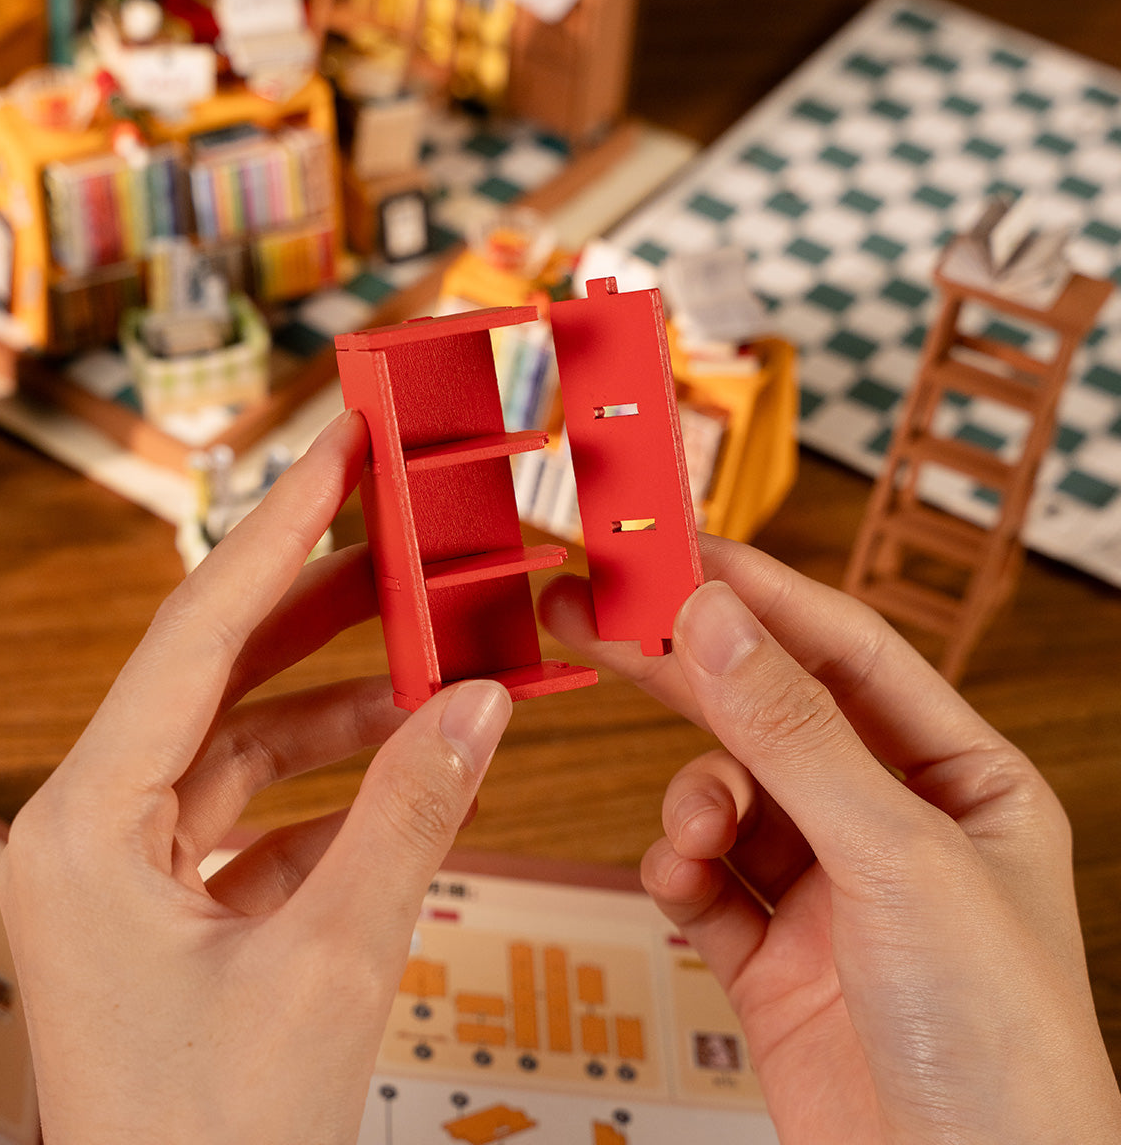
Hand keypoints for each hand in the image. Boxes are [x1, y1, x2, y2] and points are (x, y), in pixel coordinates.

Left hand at [0, 411, 511, 1144]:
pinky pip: (266, 810)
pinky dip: (340, 784)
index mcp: (84, 828)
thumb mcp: (332, 965)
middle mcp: (92, 831)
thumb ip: (411, 816)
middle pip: (217, 673)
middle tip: (390, 525)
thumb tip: (478, 703)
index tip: (336, 452)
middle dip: (315, 599)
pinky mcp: (180, 906)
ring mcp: (135, 870)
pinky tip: (408, 759)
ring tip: (430, 651)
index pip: (193, 636)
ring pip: (248, 741)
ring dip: (343, 701)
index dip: (278, 532)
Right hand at [540, 535, 1120, 1143]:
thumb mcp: (895, 856)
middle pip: (767, 709)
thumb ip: (792, 731)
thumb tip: (713, 620)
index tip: (674, 550)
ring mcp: (827, 886)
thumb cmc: (998, 1045)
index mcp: (958, 775)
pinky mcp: (771, 950)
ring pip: (727, 793)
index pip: (843, 649)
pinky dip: (681, 870)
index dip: (757, 591)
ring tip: (694, 829)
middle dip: (685, 667)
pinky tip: (686, 884)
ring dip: (693, 799)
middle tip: (598, 614)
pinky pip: (702, 876)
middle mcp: (890, 820)